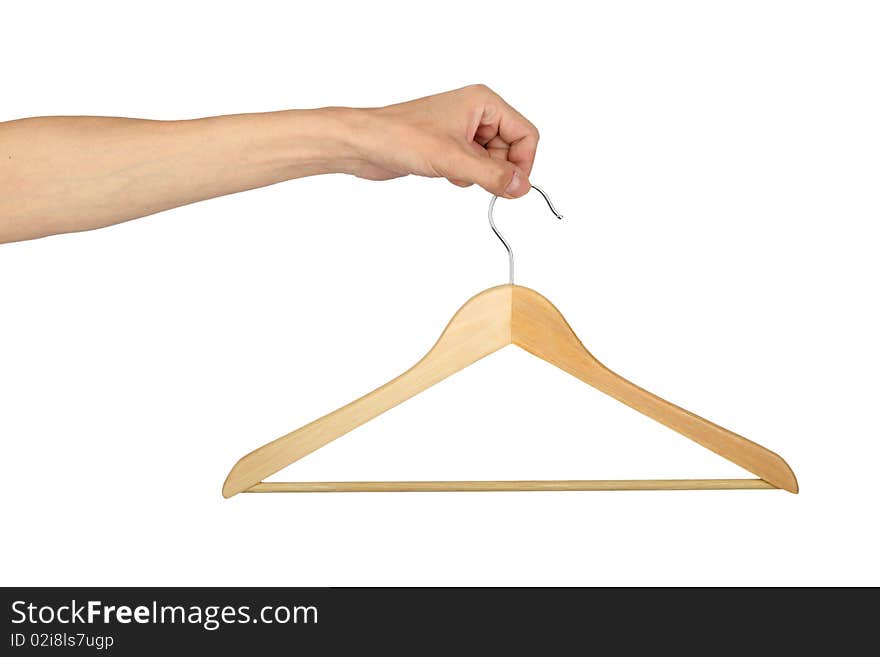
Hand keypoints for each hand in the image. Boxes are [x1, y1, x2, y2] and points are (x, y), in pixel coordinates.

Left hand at [347, 85, 538, 197]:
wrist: (364, 144)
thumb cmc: (400, 136)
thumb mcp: (453, 159)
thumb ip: (492, 175)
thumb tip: (521, 187)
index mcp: (483, 102)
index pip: (525, 134)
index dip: (523, 163)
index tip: (512, 186)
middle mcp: (476, 113)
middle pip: (511, 149)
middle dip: (497, 170)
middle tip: (476, 179)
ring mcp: (462, 130)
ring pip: (492, 161)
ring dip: (478, 175)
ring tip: (453, 171)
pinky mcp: (450, 146)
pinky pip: (474, 167)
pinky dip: (465, 176)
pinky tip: (445, 173)